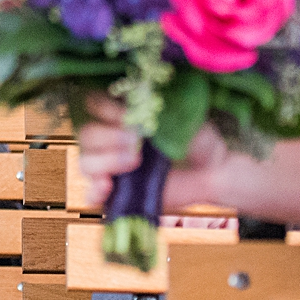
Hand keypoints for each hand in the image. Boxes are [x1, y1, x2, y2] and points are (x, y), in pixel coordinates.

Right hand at [77, 94, 239, 212]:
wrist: (213, 172)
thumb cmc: (198, 140)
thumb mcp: (184, 118)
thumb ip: (160, 111)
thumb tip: (140, 108)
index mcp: (122, 115)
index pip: (94, 104)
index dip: (104, 108)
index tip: (128, 115)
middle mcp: (112, 139)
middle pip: (86, 135)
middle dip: (107, 137)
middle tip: (136, 142)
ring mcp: (112, 167)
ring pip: (86, 162)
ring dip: (105, 162)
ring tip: (134, 163)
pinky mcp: (117, 193)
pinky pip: (92, 195)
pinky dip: (94, 192)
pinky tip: (107, 188)